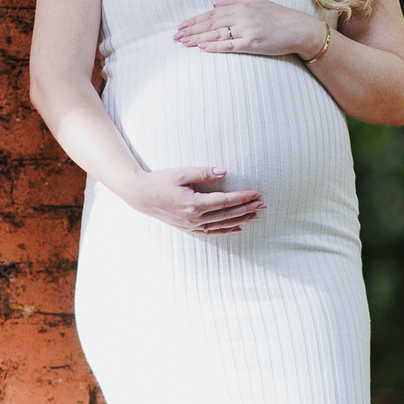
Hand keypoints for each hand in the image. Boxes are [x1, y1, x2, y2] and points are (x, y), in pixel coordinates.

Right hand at [123, 165, 264, 234]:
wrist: (140, 195)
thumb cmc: (160, 181)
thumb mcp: (182, 173)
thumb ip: (204, 173)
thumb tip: (225, 171)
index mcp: (193, 204)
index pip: (224, 201)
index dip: (242, 197)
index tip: (256, 193)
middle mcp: (194, 218)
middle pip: (227, 215)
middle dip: (247, 209)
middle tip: (263, 204)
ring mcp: (191, 225)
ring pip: (221, 225)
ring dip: (240, 220)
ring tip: (256, 215)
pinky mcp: (188, 227)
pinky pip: (211, 231)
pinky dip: (226, 230)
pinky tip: (238, 227)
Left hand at [174, 0, 326, 59]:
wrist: (299, 29)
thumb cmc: (279, 17)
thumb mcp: (257, 3)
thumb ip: (235, 2)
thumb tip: (215, 5)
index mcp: (241, 5)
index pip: (211, 13)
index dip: (195, 20)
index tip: (181, 26)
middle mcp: (242, 15)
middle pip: (210, 23)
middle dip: (191, 30)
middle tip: (175, 36)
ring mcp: (247, 29)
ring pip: (217, 34)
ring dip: (198, 38)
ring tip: (183, 43)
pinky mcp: (252, 43)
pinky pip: (230, 45)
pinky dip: (215, 46)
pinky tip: (202, 48)